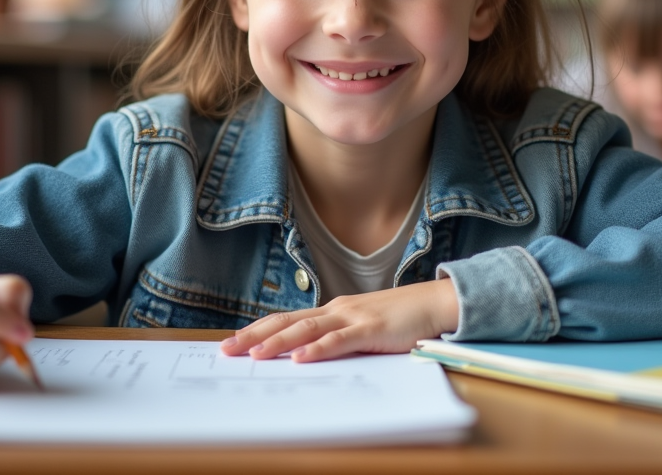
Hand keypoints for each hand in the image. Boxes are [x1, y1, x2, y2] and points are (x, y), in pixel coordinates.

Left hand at [219, 279, 458, 362]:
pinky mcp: (372, 329)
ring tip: (255, 354)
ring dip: (279, 342)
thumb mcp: (363, 328)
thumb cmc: (401, 319)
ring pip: (308, 329)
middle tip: (226, 350)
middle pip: (287, 321)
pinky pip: (340, 340)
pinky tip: (301, 358)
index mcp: (333, 310)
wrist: (435, 303)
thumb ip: (339, 339)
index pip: (287, 319)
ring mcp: (353, 317)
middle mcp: (337, 309)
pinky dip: (319, 349)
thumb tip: (310, 357)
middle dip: (255, 335)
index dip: (258, 330)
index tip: (233, 343)